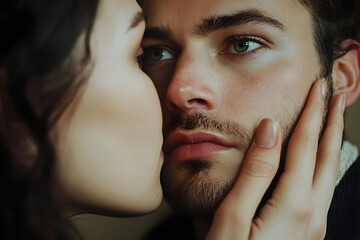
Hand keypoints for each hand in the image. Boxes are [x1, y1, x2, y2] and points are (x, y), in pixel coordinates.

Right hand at [207, 79, 344, 239]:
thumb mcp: (233, 216)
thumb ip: (256, 172)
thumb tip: (271, 130)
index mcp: (293, 204)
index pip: (304, 145)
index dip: (312, 113)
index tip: (319, 87)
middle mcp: (311, 212)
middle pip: (325, 156)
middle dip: (331, 121)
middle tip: (336, 93)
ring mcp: (312, 225)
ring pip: (328, 172)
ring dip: (329, 141)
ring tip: (331, 120)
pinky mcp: (305, 232)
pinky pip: (321, 188)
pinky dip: (322, 164)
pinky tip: (316, 162)